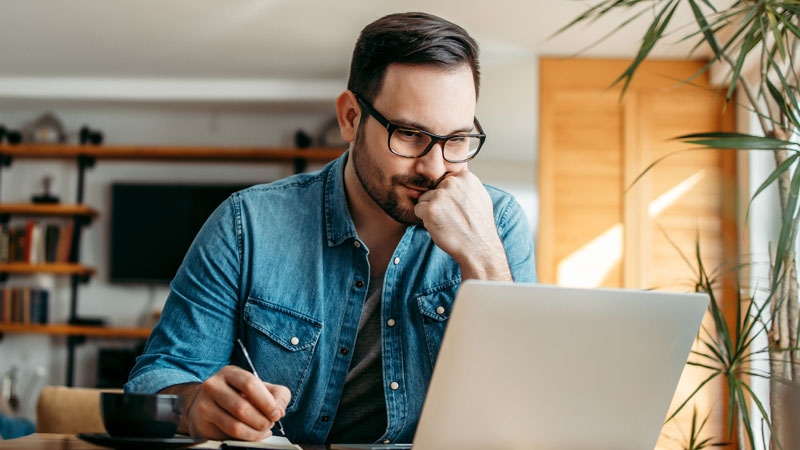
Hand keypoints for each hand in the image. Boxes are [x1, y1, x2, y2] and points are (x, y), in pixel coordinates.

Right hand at [171, 366, 290, 440]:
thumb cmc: (238, 395)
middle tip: (270, 424)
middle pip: (242, 407)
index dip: (266, 402)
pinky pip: (228, 434)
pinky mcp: (202, 421)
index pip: (250, 384)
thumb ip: (277, 394)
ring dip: (255, 431)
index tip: (277, 413)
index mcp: (230, 373)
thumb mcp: (260, 389)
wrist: (207, 405)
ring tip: (263, 430)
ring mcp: (204, 403)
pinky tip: (253, 434)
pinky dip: (247, 437)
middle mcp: (214, 385)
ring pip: (235, 424)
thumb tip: (280, 409)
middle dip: (261, 420)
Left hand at [413, 170, 511, 279]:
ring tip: (448, 222)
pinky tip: (440, 226)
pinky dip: (425, 220)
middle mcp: (453, 182)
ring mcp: (441, 195)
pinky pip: (418, 209)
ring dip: (431, 211)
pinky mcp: (430, 209)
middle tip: (453, 217)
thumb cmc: (479, 226)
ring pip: (424, 199)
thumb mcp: (479, 197)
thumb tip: (448, 178)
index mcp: (465, 177)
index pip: (445, 181)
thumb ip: (464, 185)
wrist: (478, 247)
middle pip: (434, 189)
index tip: (457, 207)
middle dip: (439, 203)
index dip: (448, 197)